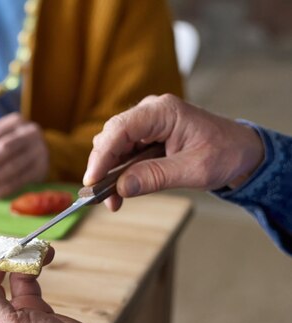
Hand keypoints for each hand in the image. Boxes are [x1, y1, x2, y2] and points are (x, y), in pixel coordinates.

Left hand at [0, 113, 48, 198]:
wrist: (40, 152)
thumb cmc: (13, 148)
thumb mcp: (0, 141)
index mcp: (15, 121)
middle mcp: (30, 132)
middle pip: (4, 148)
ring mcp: (39, 149)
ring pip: (13, 165)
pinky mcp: (42, 167)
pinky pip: (22, 179)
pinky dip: (6, 188)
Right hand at [83, 94, 264, 210]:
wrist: (241, 151)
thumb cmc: (225, 154)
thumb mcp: (194, 170)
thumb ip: (156, 177)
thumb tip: (121, 188)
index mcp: (164, 111)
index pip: (121, 128)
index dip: (102, 154)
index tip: (92, 179)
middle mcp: (150, 112)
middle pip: (111, 136)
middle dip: (102, 167)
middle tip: (101, 198)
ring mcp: (146, 124)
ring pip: (112, 146)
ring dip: (108, 173)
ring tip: (112, 200)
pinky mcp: (144, 137)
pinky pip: (122, 153)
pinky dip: (117, 174)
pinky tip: (119, 192)